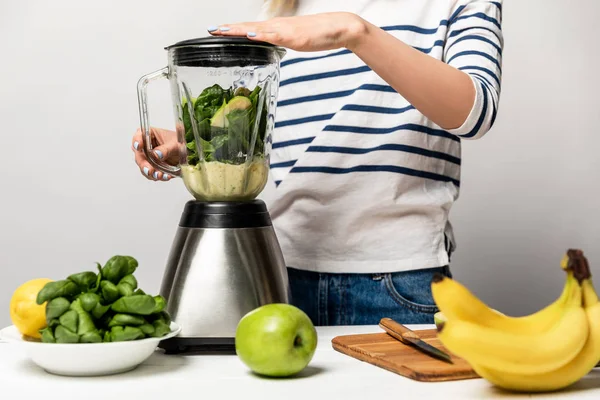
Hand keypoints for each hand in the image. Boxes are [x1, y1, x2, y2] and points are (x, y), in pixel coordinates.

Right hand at [131, 127, 178, 180]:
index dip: (136, 141)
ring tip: (160, 175)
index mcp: (151, 134)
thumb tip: (156, 154)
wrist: (189, 154)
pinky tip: (166, 176)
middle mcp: (147, 146)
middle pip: (139, 155)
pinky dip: (158, 176)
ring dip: (150, 173)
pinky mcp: (154, 167)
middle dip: (143, 164)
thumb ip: (166, 149)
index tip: (139, 146)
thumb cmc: (182, 143)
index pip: (139, 135)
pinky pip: (152, 174)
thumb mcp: (176, 144)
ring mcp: (149, 158)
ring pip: (144, 167)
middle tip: (149, 170)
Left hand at [208, 12, 366, 51]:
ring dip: (237, 30)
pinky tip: (249, 34)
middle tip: (209, 30)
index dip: (232, 30)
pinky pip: (274, 36)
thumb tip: (270, 47)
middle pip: (247, 27)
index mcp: (276, 29)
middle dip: (228, 29)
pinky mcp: (293, 36)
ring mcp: (284, 30)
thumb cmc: (319, 34)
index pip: (249, 29)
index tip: (216, 31)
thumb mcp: (295, 41)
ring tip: (221, 30)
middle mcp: (277, 26)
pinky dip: (260, 35)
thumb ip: (281, 43)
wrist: (339, 27)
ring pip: (256, 29)